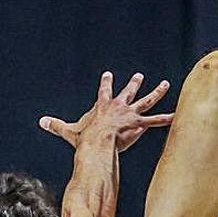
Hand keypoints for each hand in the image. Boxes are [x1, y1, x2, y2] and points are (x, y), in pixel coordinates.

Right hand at [39, 72, 172, 151]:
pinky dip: (165, 118)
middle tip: (139, 76)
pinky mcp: (137, 123)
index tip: (107, 74)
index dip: (105, 83)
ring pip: (146, 100)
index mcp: (102, 106)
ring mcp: (129, 113)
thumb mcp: (69, 131)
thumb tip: (40, 122)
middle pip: (127, 92)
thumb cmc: (84, 139)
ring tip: (164, 85)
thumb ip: (56, 126)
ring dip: (156, 93)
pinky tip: (176, 115)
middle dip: (133, 84)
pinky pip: (154, 121)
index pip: (103, 91)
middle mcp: (118, 106)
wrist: (96, 142)